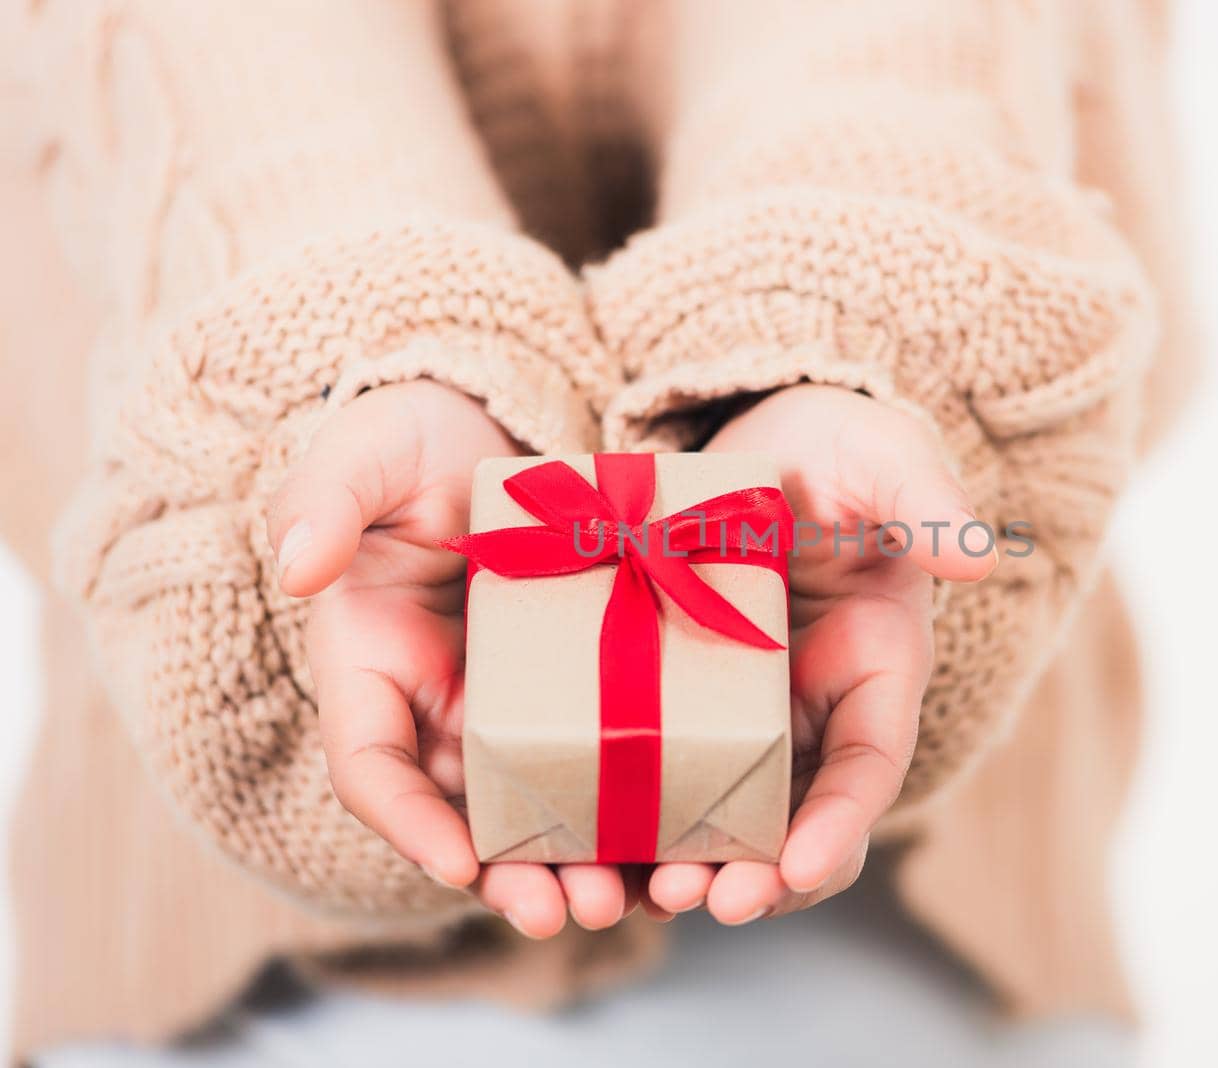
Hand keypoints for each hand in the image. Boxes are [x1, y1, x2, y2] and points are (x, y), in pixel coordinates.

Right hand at [267, 381, 633, 937]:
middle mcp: (437, 704)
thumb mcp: (365, 454)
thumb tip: (297, 568)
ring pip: (540, 808)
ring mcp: (512, 702)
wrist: (490, 425)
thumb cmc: (411, 440)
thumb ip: (324, 500)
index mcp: (370, 666)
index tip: (457, 864)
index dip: (408, 824)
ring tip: (636, 899)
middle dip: (511, 875)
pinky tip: (685, 839)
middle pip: (464, 816)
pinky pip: (605, 761)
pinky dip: (636, 808)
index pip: (370, 769)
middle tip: (568, 913)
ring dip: (580, 864)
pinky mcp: (581, 688)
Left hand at [643, 384, 992, 923]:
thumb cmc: (833, 445)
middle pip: (796, 822)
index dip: (840, 824)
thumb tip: (977, 552)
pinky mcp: (674, 702)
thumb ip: (923, 496)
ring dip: (688, 866)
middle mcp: (813, 711)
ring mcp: (742, 714)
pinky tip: (582, 846)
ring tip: (638, 892)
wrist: (757, 438)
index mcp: (875, 668)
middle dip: (759, 876)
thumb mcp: (879, 456)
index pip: (869, 766)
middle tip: (705, 899)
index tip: (799, 868)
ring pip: (723, 818)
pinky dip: (629, 821)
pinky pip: (655, 776)